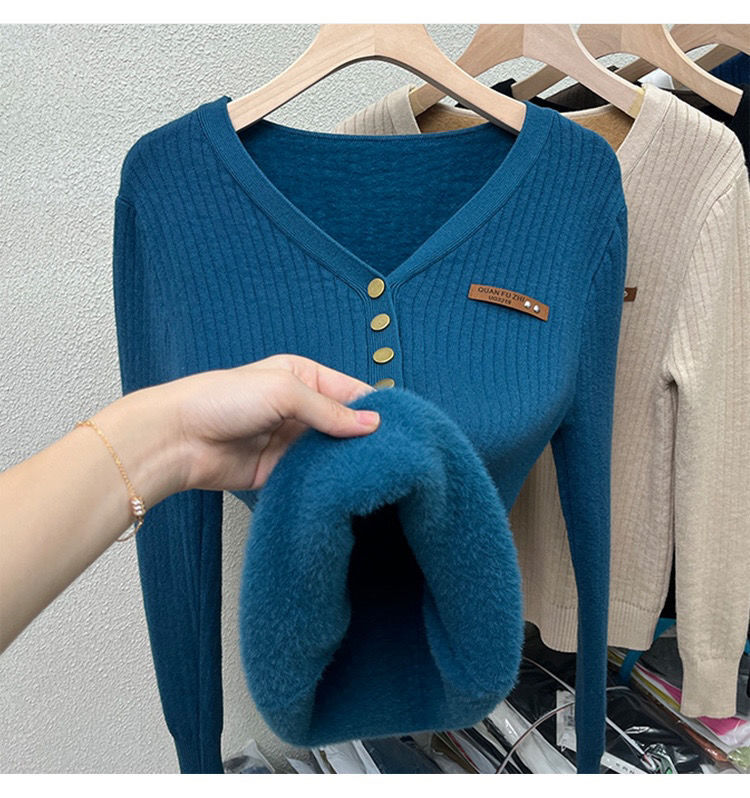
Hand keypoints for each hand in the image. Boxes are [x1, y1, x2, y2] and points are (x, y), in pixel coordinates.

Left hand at [162, 354, 380, 493]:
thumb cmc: (222, 399)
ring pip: (332, 453)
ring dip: (347, 462)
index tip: (401, 427)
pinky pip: (313, 477)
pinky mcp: (280, 471)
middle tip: (394, 455)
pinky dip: (328, 482)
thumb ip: (329, 410)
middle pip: (344, 424)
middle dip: (364, 438)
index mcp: (302, 377)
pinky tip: (346, 488)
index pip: (350, 391)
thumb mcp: (284, 391)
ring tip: (377, 474)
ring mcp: (290, 441)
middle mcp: (299, 408)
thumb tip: (372, 424)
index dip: (375, 407)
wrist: (178, 439)